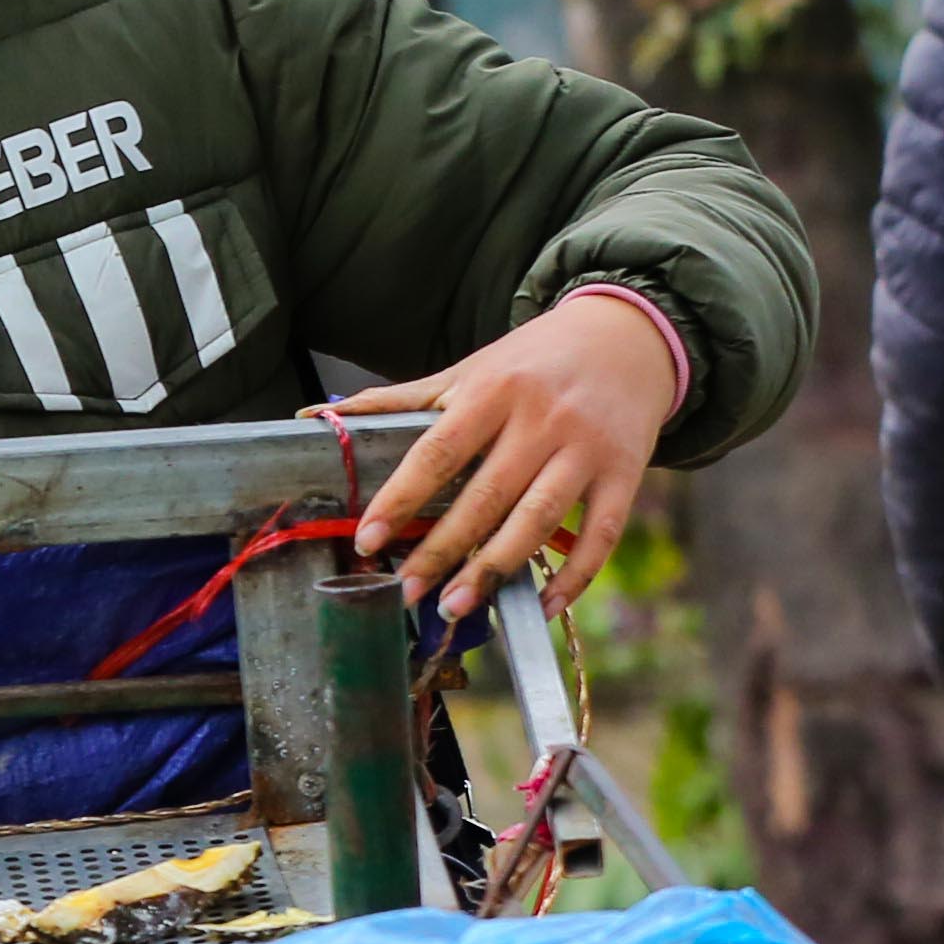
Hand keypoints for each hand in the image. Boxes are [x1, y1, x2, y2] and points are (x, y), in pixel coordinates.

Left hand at [329, 293, 683, 620]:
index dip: (400, 499)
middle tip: (406, 592)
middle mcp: (543, 420)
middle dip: (442, 550)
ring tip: (455, 606)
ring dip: (495, 569)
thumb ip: (399, 401)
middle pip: (486, 496)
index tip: (367, 540)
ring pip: (539, 520)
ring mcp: (587, 449)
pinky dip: (574, 577)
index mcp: (493, 391)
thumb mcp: (469, 370)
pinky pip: (601, 535)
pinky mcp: (626, 474)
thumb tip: (315, 419)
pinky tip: (539, 606)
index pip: (438, 452)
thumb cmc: (532, 362)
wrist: (628, 336)